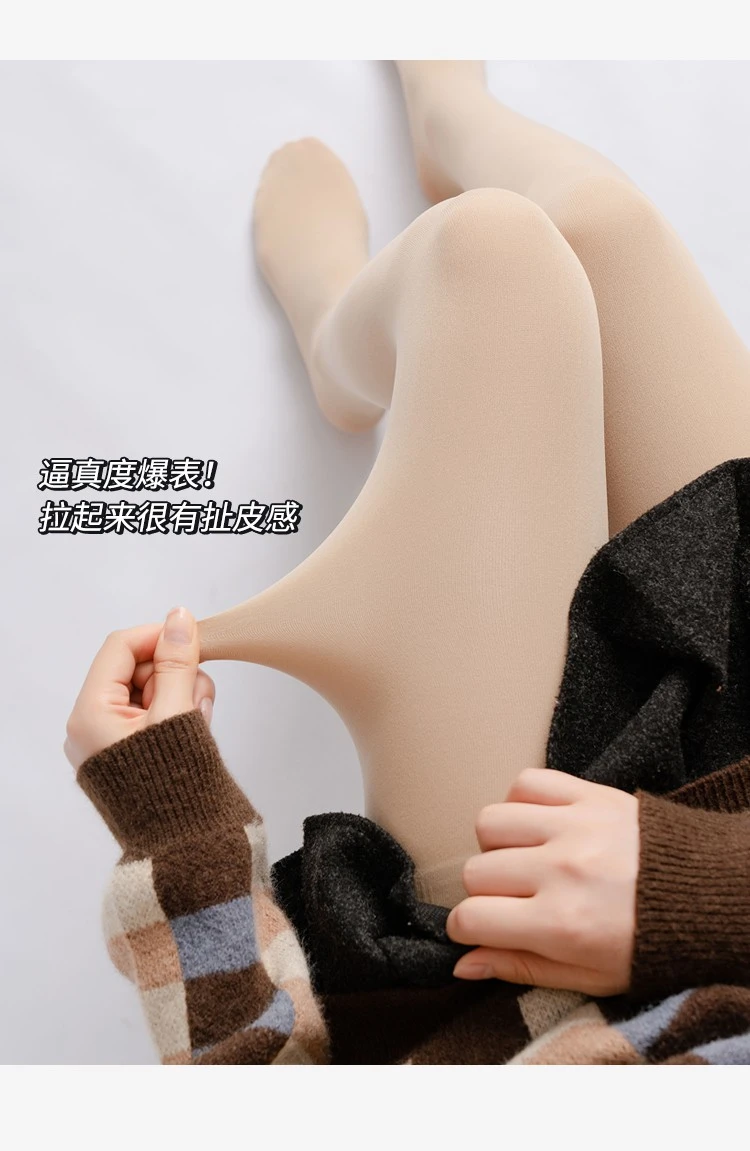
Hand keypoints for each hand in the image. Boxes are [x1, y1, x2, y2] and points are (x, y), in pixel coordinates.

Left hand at [64, 607, 214, 770]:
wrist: (187, 848)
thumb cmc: (177, 786)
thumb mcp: (178, 713)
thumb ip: (178, 662)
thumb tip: (179, 617)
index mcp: (90, 714)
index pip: (120, 647)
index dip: (158, 636)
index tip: (193, 639)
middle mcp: (92, 726)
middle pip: (135, 668)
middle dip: (174, 673)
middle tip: (198, 696)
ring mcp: (111, 741)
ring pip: (150, 689)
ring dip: (182, 694)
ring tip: (200, 720)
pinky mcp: (131, 753)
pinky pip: (153, 714)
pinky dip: (178, 713)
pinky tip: (195, 730)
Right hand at [446, 768, 638, 995]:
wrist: (708, 897)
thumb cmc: (651, 944)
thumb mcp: (589, 976)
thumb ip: (521, 967)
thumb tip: (462, 964)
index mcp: (561, 924)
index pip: (471, 918)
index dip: (466, 929)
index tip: (482, 928)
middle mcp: (561, 871)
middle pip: (475, 871)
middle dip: (487, 891)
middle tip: (517, 898)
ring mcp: (574, 827)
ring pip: (490, 822)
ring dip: (499, 844)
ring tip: (526, 858)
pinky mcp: (589, 794)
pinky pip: (526, 782)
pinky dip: (523, 801)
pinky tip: (539, 826)